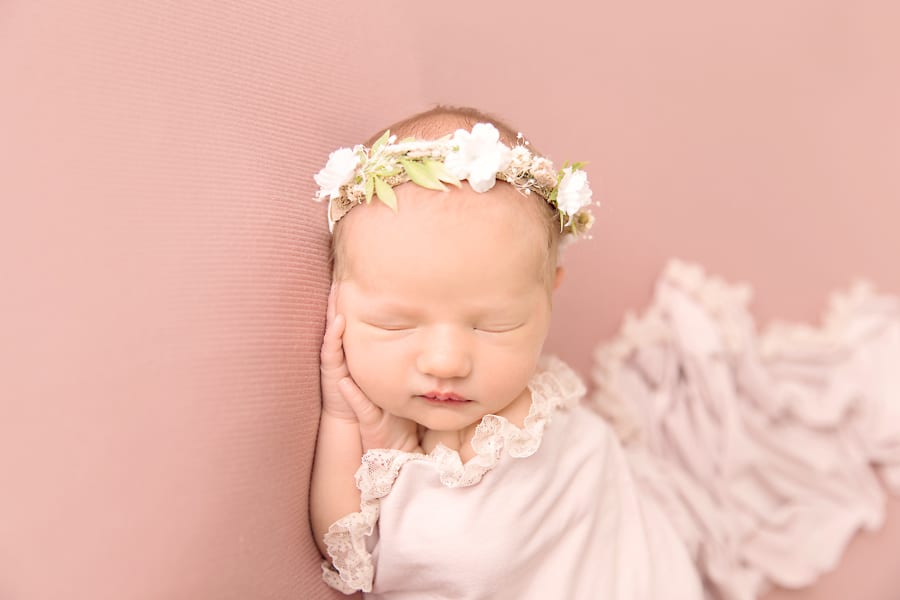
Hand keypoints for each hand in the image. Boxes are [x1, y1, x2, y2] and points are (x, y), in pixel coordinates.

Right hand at [319, 284, 421, 452]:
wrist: (383, 439)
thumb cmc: (396, 409)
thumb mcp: (405, 379)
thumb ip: (415, 361)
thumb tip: (437, 344)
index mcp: (366, 361)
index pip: (361, 330)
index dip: (359, 308)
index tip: (362, 281)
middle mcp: (352, 363)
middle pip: (344, 330)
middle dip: (341, 304)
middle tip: (342, 277)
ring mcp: (343, 373)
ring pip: (336, 339)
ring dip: (335, 317)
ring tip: (335, 293)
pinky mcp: (339, 386)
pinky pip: (335, 363)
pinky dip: (334, 344)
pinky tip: (337, 326)